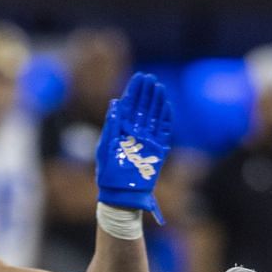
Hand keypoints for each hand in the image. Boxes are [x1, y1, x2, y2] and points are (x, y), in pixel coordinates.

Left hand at [95, 72, 173, 221]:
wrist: (119, 194)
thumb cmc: (108, 174)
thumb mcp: (105, 147)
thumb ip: (111, 125)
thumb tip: (115, 103)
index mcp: (121, 131)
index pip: (130, 106)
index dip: (134, 91)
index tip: (139, 77)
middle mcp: (135, 133)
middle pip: (143, 108)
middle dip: (147, 92)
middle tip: (151, 78)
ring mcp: (147, 141)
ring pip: (154, 117)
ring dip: (157, 102)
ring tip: (159, 87)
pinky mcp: (157, 150)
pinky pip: (163, 131)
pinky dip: (165, 118)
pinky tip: (166, 105)